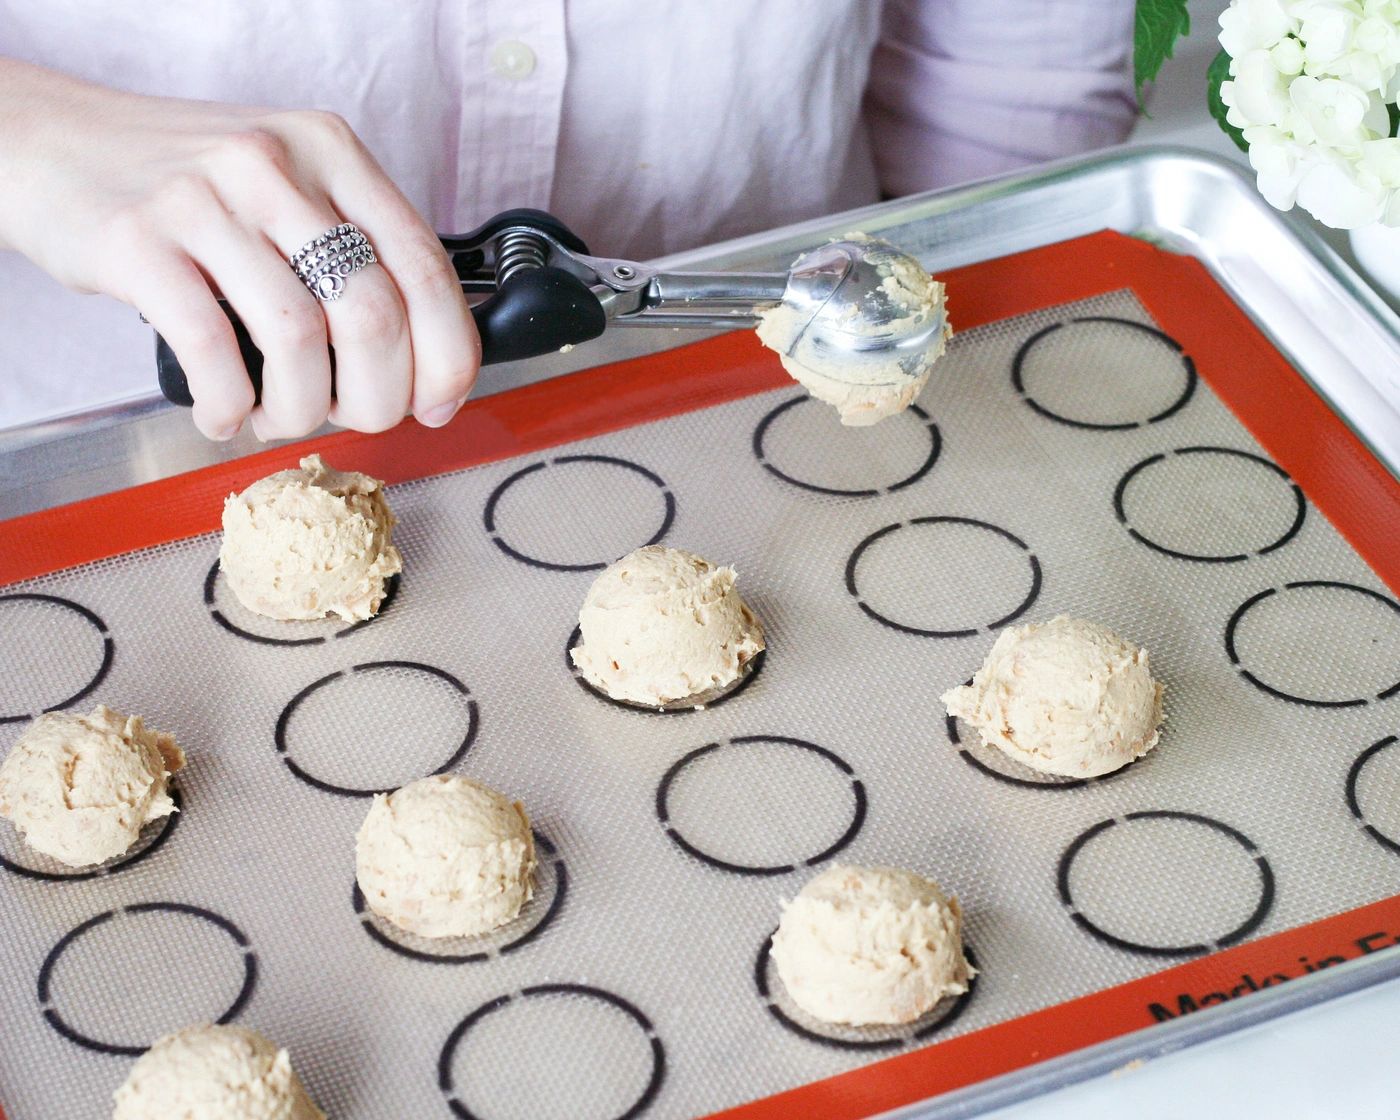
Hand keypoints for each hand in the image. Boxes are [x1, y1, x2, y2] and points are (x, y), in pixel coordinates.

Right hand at [0, 59, 479, 439]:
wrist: (54, 143)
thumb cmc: (189, 187)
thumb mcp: (288, 187)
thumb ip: (355, 252)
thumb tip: (424, 367)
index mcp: (332, 152)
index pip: (426, 268)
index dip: (446, 356)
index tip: (438, 403)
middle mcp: (276, 164)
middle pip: (373, 314)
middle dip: (377, 397)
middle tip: (350, 418)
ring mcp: (204, 198)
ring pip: (298, 339)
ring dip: (299, 409)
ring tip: (277, 416)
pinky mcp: (138, 240)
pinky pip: (212, 348)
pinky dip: (229, 404)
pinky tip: (224, 412)